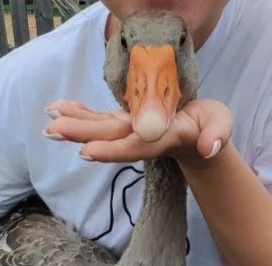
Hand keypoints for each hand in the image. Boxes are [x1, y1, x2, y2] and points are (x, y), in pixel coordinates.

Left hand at [43, 99, 232, 164]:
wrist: (198, 137)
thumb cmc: (211, 128)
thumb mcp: (221, 126)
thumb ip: (217, 136)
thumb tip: (210, 147)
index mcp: (164, 137)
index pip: (137, 146)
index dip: (114, 149)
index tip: (87, 150)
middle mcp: (142, 136)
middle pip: (112, 136)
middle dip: (83, 133)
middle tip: (53, 130)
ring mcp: (132, 129)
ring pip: (102, 127)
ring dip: (75, 124)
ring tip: (50, 118)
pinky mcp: (127, 121)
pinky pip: (101, 118)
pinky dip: (81, 112)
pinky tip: (60, 107)